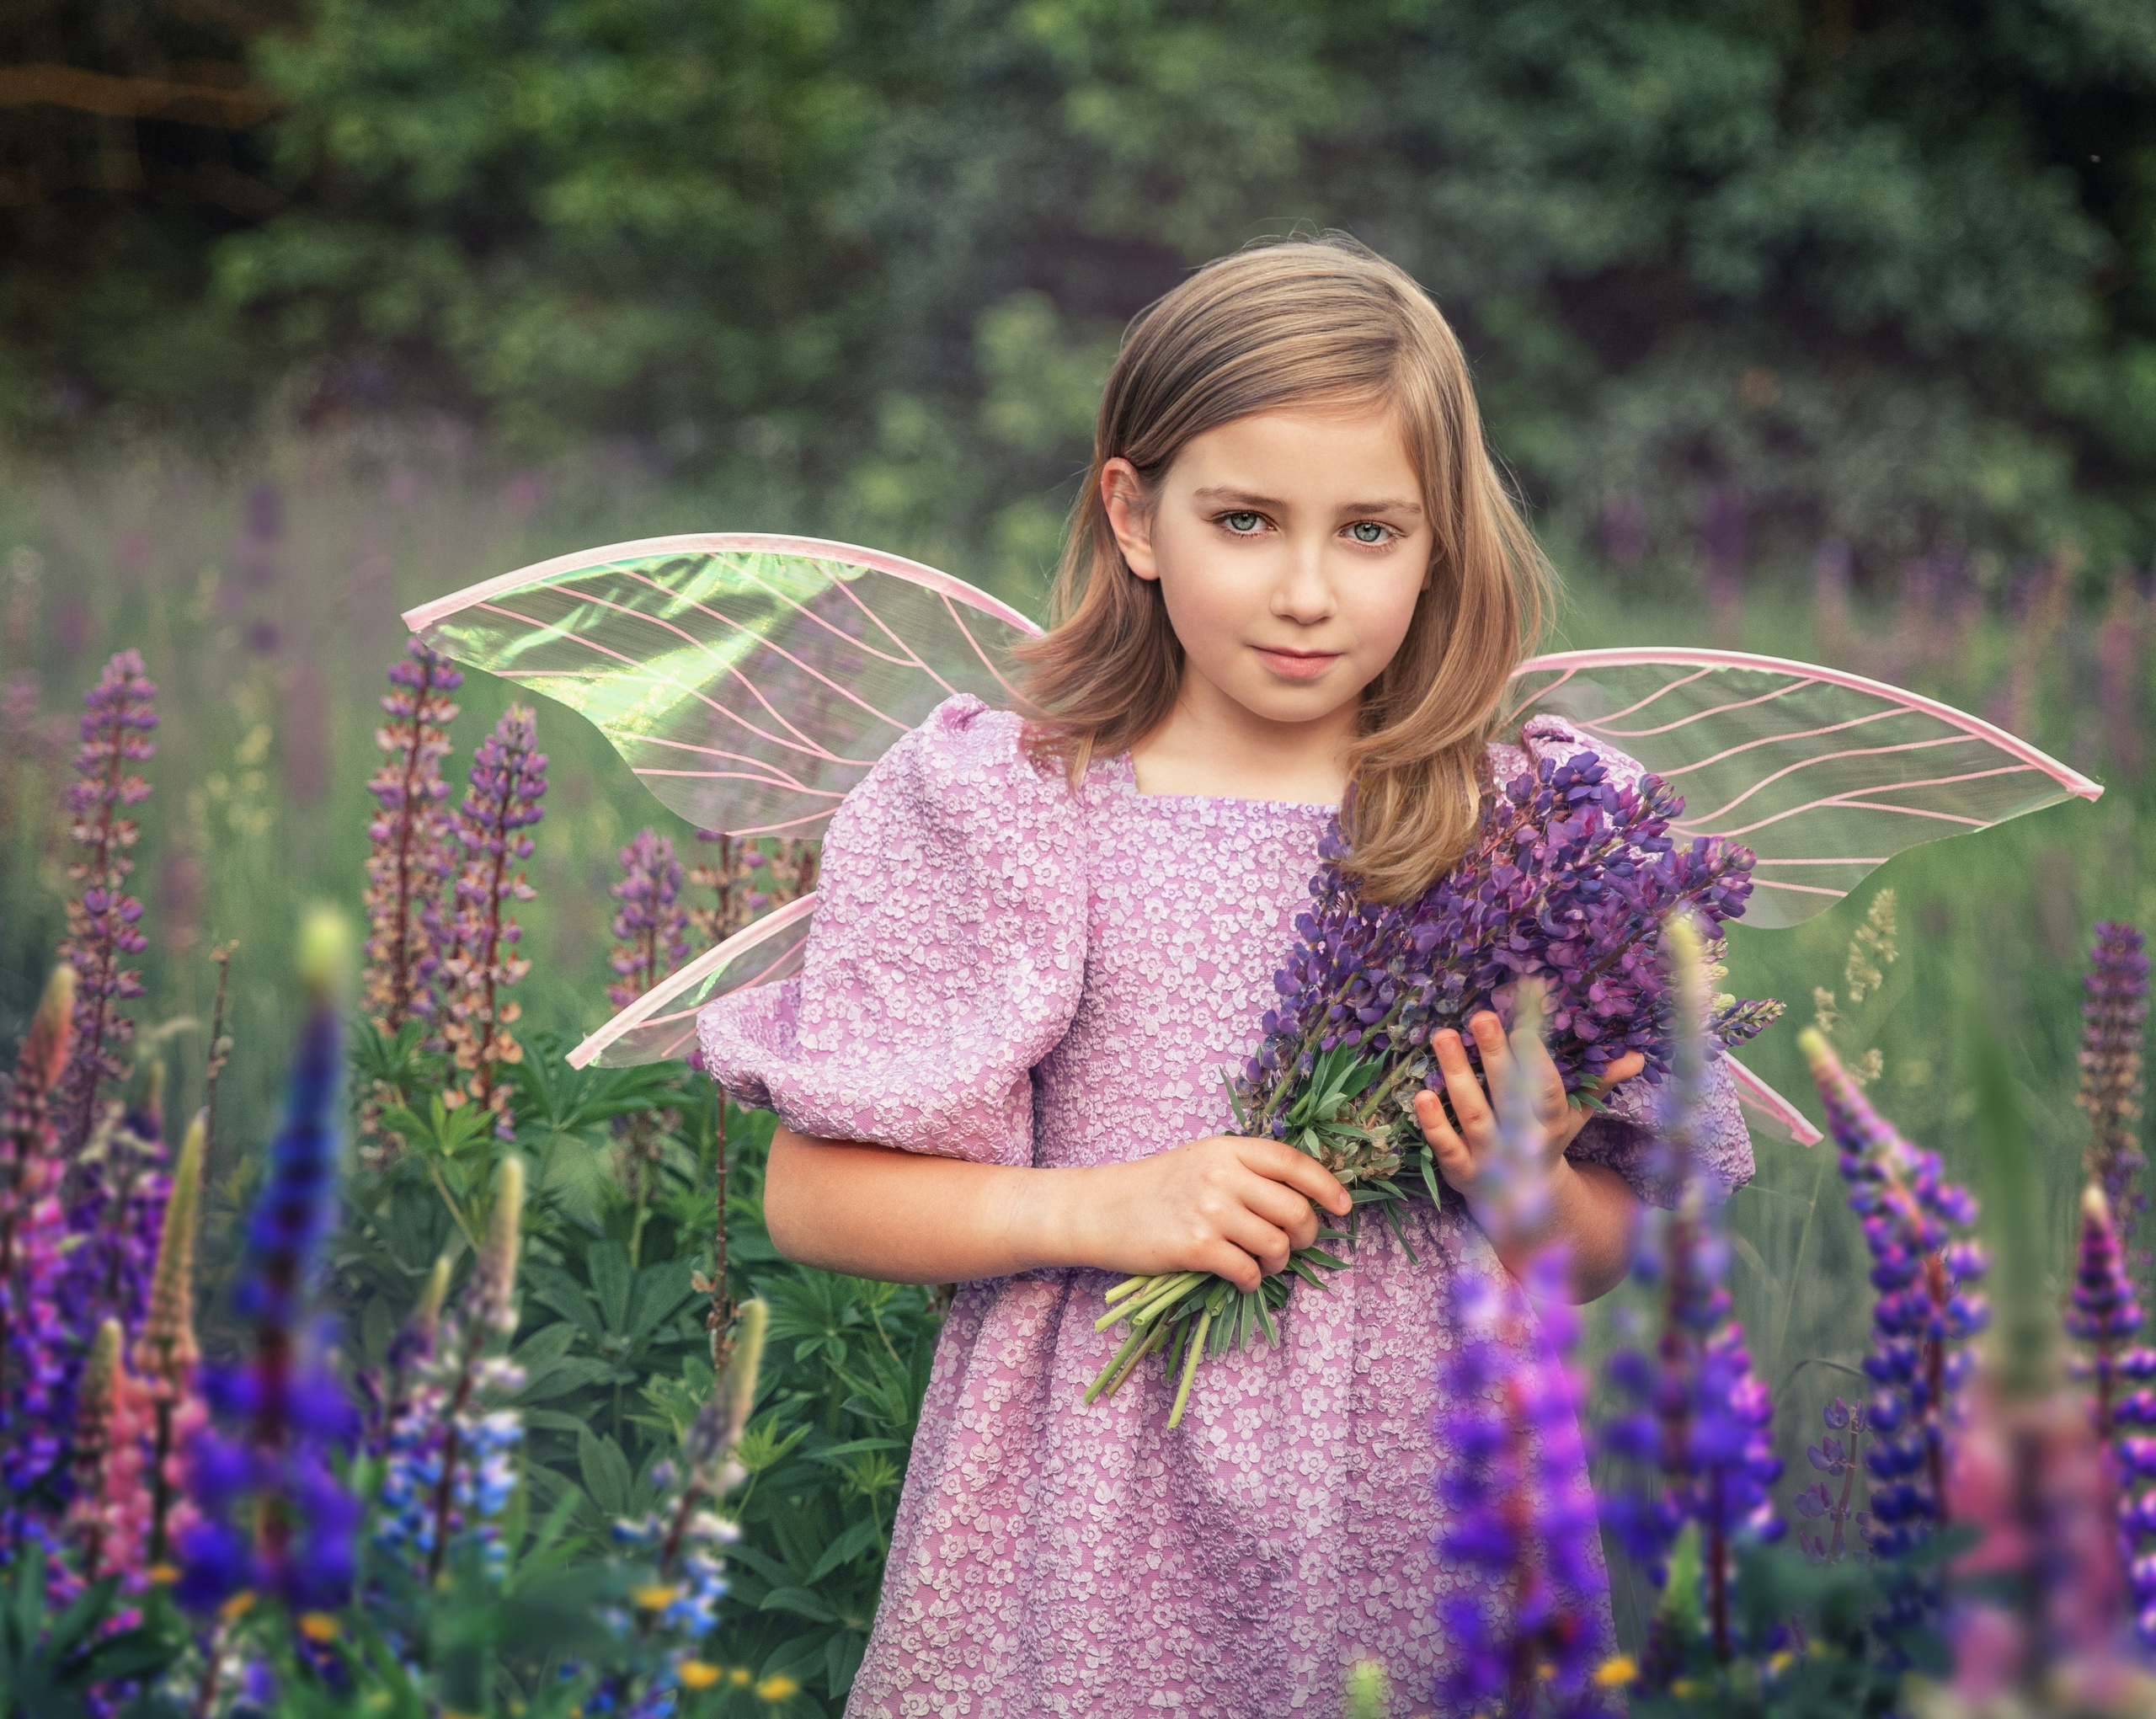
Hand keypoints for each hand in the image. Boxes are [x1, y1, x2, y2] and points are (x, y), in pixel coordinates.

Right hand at [1063, 1136, 1352, 1292]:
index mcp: (1228, 1149)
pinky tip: (1240, 1276)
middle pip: (1294, 1209)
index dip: (1326, 1186)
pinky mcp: (1195, 1247)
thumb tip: (1303, 1196)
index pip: (1293, 1163)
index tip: (1343, 1208)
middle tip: (1294, 1244)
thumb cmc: (1157, 1186)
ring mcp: (1209, 1211)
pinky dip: (1252, 1280)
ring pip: (1276, 1245)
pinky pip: (1248, 1271)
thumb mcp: (1202, 1160)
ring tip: (1264, 1263)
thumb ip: (1246, 1170)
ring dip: (1278, 1262)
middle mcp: (1222, 1176)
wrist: (1102, 1209)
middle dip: (1306, 1234)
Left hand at [1412, 1011, 1643, 1206]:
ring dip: (1457, 1075)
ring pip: (1473, 1114)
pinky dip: (1433, 1124)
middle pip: (1508, 1096)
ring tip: (1443, 1036)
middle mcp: (1522, 1142)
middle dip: (1495, 1055)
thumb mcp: (1575, 1116)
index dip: (1536, 1064)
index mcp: (1552, 1126)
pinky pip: (1446, 1148)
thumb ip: (1600, 1083)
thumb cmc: (1547, 1142)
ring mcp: (1491, 1159)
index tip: (1522, 1030)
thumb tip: (1636, 1055)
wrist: (1528, 1208)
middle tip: (1480, 1016)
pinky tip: (1418, 1095)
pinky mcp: (1462, 1173)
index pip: (1547, 1093)